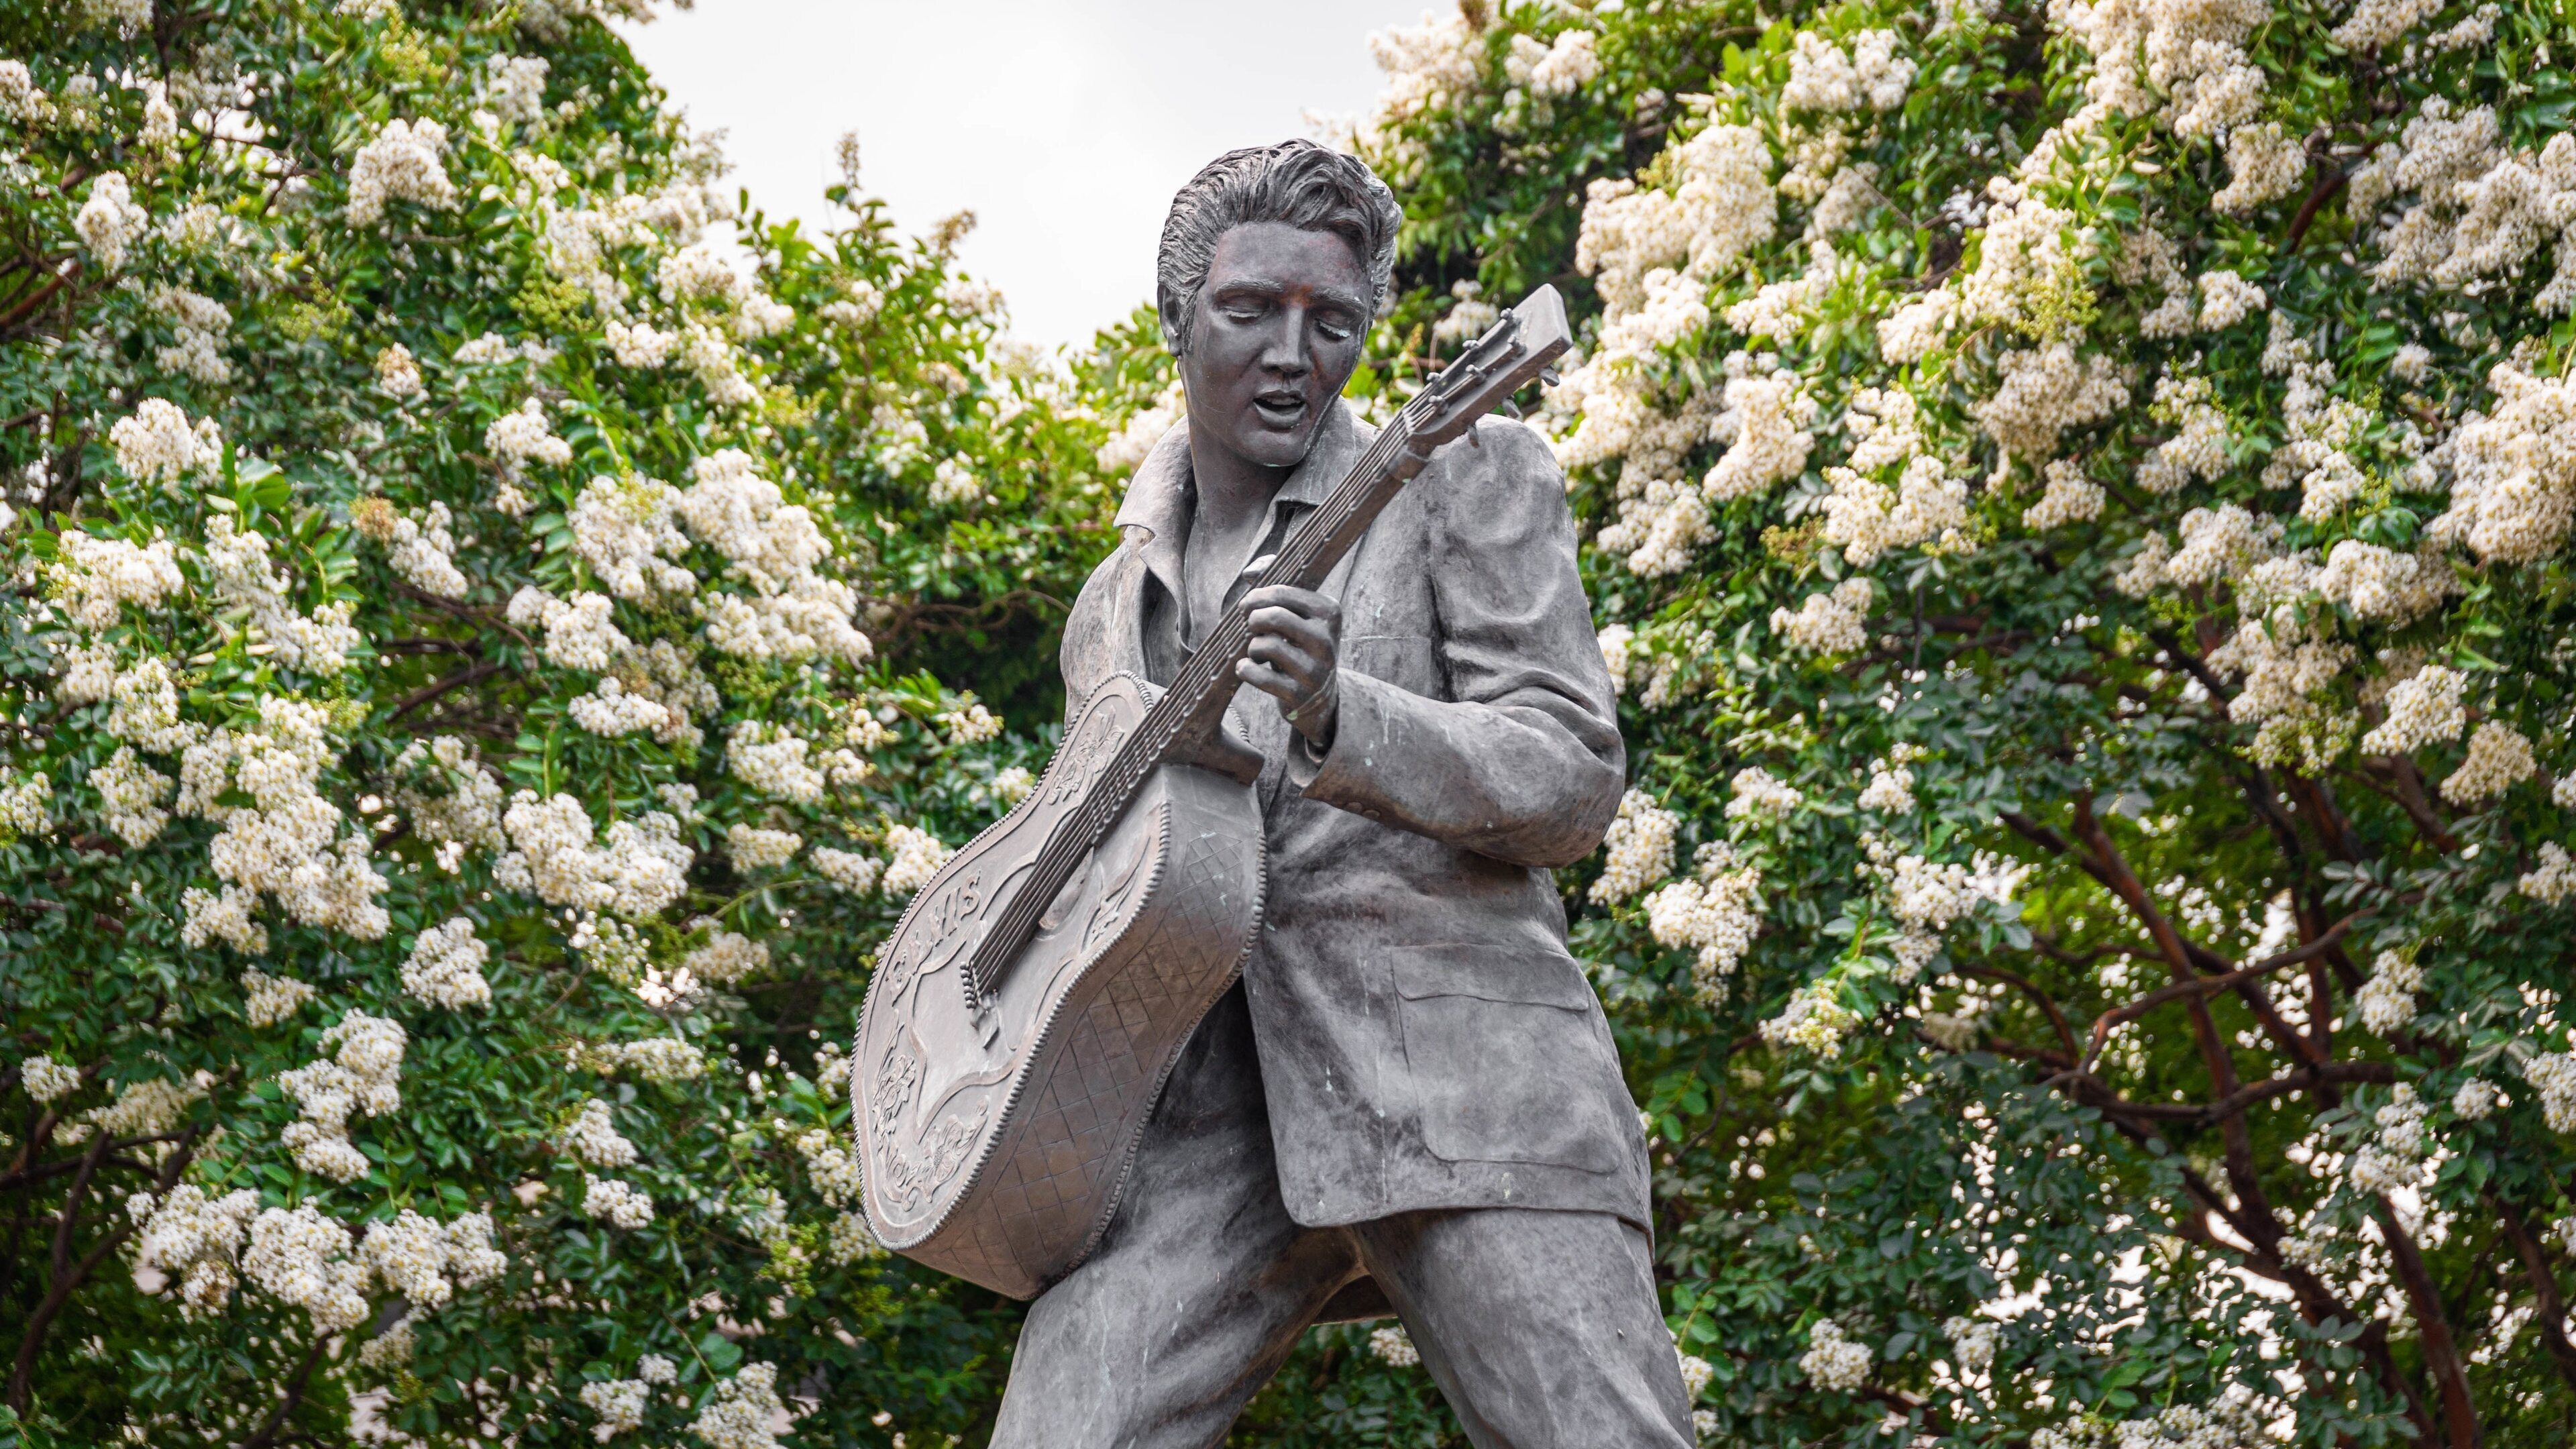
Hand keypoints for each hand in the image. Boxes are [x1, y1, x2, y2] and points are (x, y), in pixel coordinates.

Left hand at [1235, 584, 1339, 748]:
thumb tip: (1249, 572)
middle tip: (1251, 626)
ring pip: (1265, 645)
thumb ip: (1275, 582)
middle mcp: (1326, 640)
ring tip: (1257, 650)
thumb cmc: (1300, 643)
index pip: (1282, 593)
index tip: (1247, 606)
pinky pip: (1258, 676)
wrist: (1320, 696)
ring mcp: (1315, 670)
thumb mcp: (1299, 613)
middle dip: (1252, 619)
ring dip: (1252, 647)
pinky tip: (1247, 667)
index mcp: (1329, 613)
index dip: (1256, 596)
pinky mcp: (1299, 695)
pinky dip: (1245, 670)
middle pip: (1273, 616)